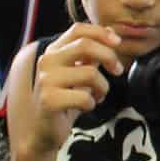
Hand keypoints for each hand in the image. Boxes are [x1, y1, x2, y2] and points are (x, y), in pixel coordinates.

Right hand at [10, 25, 121, 155]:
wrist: (42, 131)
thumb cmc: (63, 100)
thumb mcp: (77, 72)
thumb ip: (90, 54)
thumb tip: (112, 34)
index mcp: (53, 51)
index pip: (78, 29)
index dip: (101, 32)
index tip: (118, 43)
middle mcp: (47, 61)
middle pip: (86, 45)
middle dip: (109, 57)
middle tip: (117, 70)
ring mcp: (46, 80)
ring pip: (90, 73)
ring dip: (103, 87)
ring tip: (98, 95)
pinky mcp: (49, 100)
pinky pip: (85, 97)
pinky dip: (92, 103)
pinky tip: (85, 106)